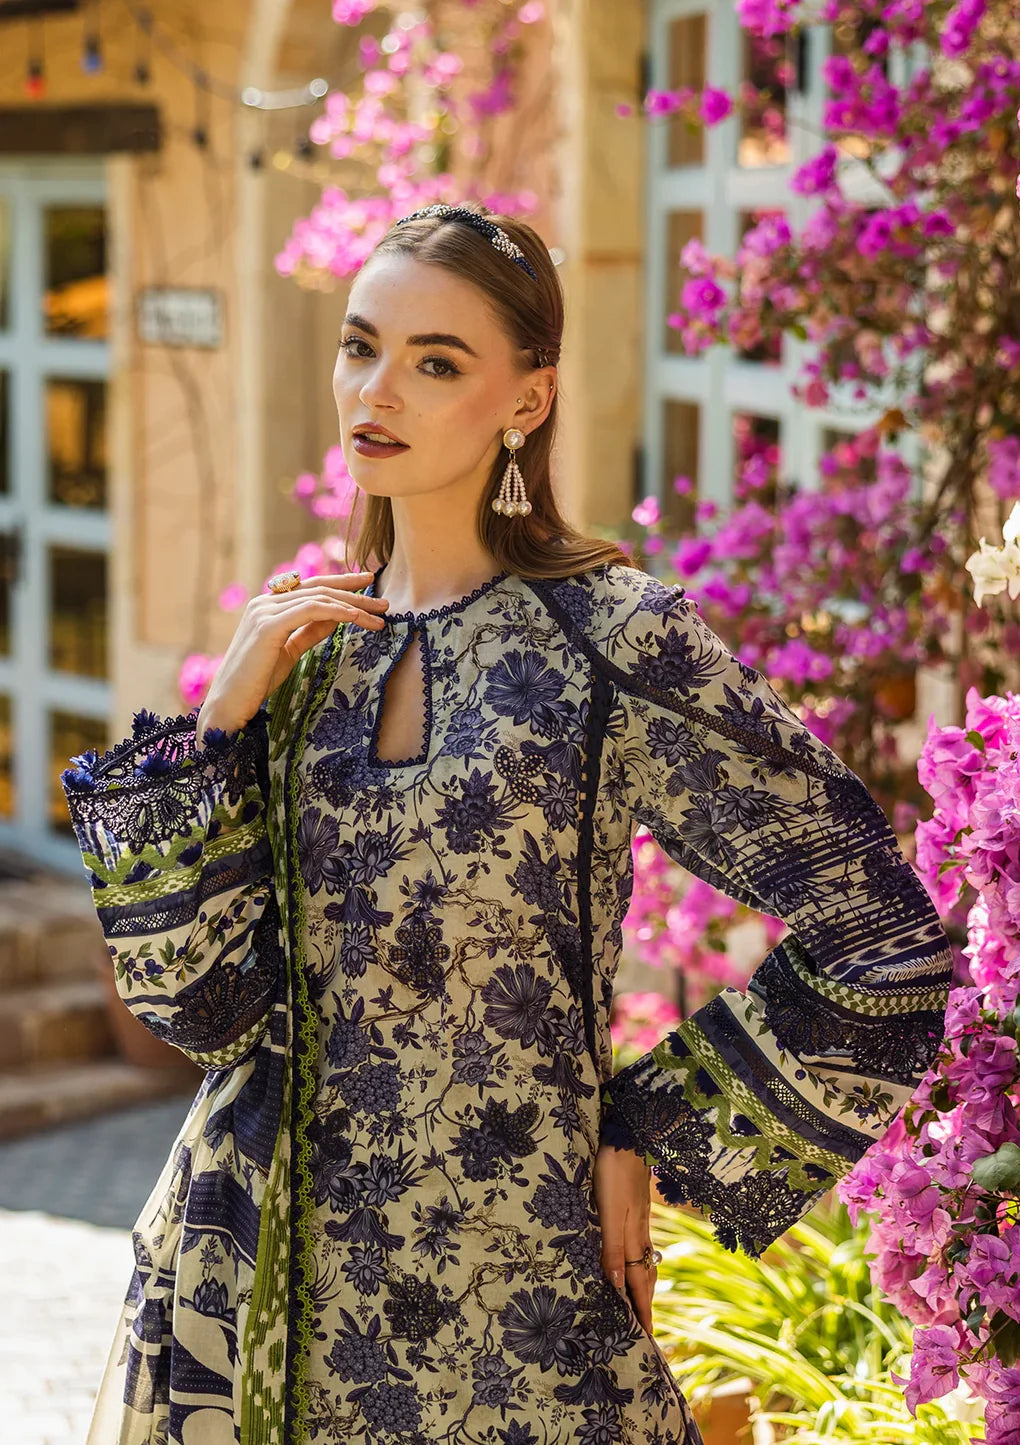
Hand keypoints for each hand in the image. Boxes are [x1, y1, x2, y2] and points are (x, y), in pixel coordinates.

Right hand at [197, 570, 389, 740]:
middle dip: (355, 593)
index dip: (341, 583)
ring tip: (379, 617)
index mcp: (268, 605)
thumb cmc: (258, 680)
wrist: (230, 702)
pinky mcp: (268, 625)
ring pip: (319, 598)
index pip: (311, 587)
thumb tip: (337, 617)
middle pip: (319, 589)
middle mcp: (264, 601)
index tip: (368, 583)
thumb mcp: (290, 650)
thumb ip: (310, 631)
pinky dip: (338, 612)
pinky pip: (312, 610)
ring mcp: (264, 611)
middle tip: (384, 602)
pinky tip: (357, 618)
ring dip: (354, 606)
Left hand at [592, 1140, 656, 1334]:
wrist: (628, 1137)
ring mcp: (640, 1219)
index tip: (648, 1338)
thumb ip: (612, 1247)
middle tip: (647, 1330)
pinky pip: (640, 1245)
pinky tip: (635, 1258)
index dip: (642, 1310)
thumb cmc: (613, 1173)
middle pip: (646, 1276)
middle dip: (646, 1304)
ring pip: (645, 1261)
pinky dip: (639, 1262)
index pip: (640, 1283)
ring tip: (641, 1302)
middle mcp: (640, 1232)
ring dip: (644, 1284)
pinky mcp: (636, 1207)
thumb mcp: (608, 1211)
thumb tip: (617, 1286)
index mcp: (634, 1237)